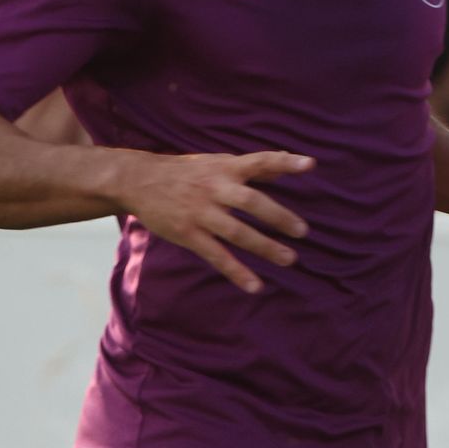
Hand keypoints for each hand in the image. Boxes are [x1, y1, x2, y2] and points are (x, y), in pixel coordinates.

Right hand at [117, 150, 313, 292]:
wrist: (139, 181)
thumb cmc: (185, 171)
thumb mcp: (216, 162)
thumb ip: (252, 166)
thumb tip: (285, 164)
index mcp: (225, 168)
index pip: (260, 161)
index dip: (285, 163)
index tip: (310, 165)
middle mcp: (215, 189)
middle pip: (251, 201)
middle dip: (278, 217)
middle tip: (303, 231)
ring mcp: (201, 213)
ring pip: (237, 232)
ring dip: (264, 246)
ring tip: (289, 259)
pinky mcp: (188, 234)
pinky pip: (216, 255)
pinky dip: (236, 272)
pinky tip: (255, 286)